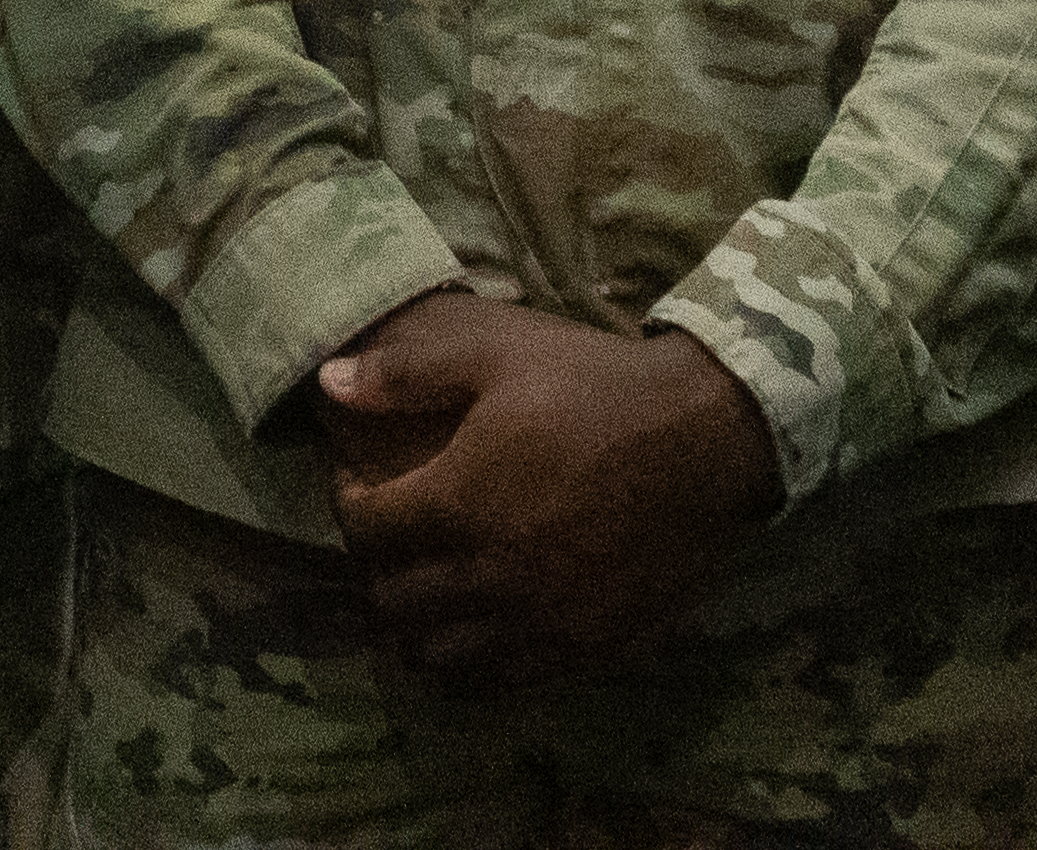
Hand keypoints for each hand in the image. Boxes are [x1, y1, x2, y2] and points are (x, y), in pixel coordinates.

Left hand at [311, 287, 780, 677]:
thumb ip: (407, 372)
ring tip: (434, 587)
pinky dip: (473, 664)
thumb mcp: (497, 354)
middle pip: (393, 601)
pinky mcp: (581, 647)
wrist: (709, 437)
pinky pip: (500, 682)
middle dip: (380, 566)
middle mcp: (489, 574)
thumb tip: (327, 383)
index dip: (349, 506)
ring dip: (419, 625)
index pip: (365, 532)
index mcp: (459, 500)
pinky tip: (483, 626)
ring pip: (438, 656)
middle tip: (397, 536)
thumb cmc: (598, 386)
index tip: (361, 485)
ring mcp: (537, 621)